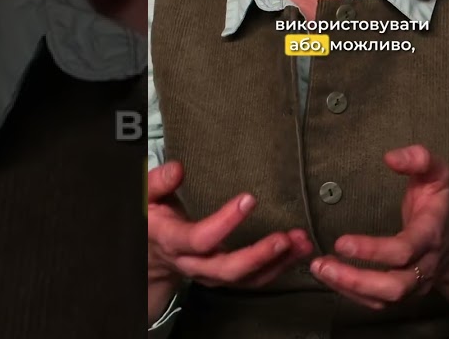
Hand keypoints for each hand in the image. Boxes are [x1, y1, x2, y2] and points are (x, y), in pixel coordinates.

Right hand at [147, 161, 313, 290]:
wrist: (150, 254)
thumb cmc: (152, 219)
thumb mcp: (146, 197)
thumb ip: (158, 183)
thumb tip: (178, 169)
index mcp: (173, 242)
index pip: (200, 239)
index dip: (225, 222)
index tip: (249, 199)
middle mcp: (194, 264)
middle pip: (227, 269)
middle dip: (259, 256)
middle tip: (285, 238)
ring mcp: (211, 275)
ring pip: (246, 279)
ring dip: (278, 263)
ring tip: (302, 243)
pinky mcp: (227, 277)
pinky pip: (254, 280)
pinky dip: (279, 267)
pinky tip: (298, 251)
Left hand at [310, 145, 448, 308]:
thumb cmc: (436, 202)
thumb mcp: (436, 173)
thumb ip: (420, 159)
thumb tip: (391, 157)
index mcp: (430, 235)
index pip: (404, 250)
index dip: (373, 250)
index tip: (342, 242)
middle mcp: (424, 265)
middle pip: (394, 286)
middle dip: (357, 280)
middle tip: (322, 264)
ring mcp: (414, 284)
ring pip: (384, 299)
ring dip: (349, 289)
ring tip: (320, 269)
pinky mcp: (402, 294)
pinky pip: (377, 302)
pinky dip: (351, 294)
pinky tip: (330, 276)